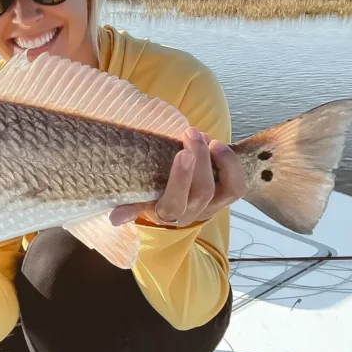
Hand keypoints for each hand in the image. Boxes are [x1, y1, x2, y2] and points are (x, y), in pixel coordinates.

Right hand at [109, 127, 244, 227]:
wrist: (173, 203)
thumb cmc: (151, 193)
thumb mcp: (138, 200)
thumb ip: (129, 206)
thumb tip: (114, 218)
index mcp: (165, 213)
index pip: (174, 202)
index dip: (181, 179)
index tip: (181, 153)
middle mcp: (191, 213)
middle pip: (202, 191)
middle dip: (200, 159)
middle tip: (191, 132)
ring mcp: (211, 206)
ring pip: (224, 190)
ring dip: (220, 162)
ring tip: (209, 139)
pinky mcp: (225, 197)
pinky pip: (237, 186)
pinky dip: (231, 165)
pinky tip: (218, 146)